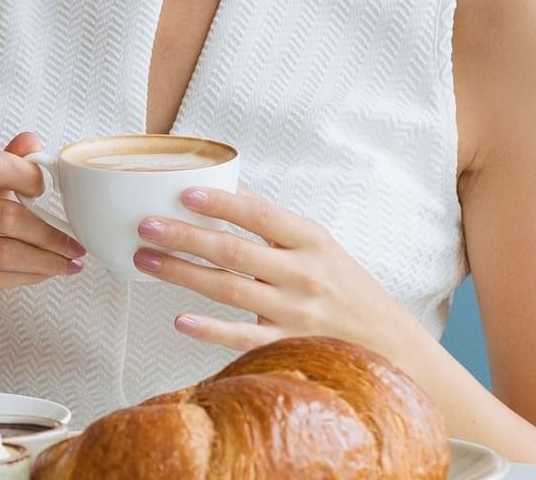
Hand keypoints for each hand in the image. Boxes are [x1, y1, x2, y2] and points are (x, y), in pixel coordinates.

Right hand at [0, 131, 85, 316]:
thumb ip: (1, 163)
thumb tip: (32, 141)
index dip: (26, 175)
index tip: (47, 191)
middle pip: (4, 216)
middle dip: (49, 234)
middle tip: (76, 244)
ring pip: (2, 253)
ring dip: (44, 261)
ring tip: (69, 263)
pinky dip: (25, 277)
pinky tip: (44, 274)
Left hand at [132, 187, 412, 356]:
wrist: (389, 343)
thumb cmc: (345, 287)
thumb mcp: (318, 245)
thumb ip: (274, 223)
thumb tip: (227, 188)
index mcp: (311, 240)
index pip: (259, 214)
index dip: (220, 202)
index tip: (183, 192)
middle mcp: (302, 274)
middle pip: (233, 251)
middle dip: (184, 236)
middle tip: (146, 225)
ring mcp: (293, 313)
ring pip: (228, 290)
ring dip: (182, 274)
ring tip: (146, 260)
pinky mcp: (287, 346)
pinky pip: (242, 338)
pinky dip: (210, 330)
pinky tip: (179, 320)